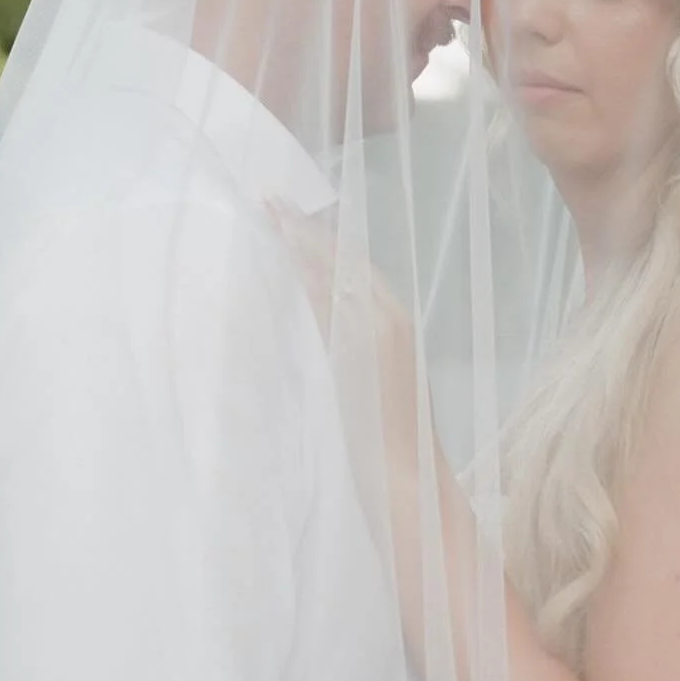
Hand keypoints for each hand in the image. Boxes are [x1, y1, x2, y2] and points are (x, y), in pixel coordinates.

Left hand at [268, 201, 432, 520]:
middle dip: (308, 229)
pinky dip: (309, 267)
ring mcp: (379, 329)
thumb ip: (351, 358)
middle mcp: (391, 319)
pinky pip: (332, 295)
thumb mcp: (373, 391)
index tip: (293, 219)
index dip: (324, 242)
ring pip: (338, 269)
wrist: (408, 481)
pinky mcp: (363, 344)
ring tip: (271, 210)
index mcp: (396, 327)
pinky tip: (286, 247)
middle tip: (273, 199)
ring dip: (302, 238)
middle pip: (346, 260)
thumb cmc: (391, 450)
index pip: (357, 271)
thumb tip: (320, 339)